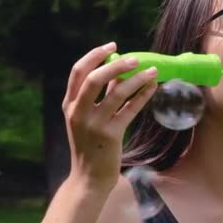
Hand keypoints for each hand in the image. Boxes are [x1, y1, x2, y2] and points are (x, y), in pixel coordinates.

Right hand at [61, 42, 157, 189]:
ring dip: (137, 79)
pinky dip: (143, 96)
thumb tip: (118, 68)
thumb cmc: (91, 143)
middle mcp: (77, 112)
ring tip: (153, 71)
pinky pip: (130, 109)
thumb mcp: (86, 117)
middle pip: (94, 78)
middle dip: (116, 64)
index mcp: (69, 104)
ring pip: (116, 93)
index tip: (112, 45)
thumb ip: (99, 94)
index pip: (78, 71)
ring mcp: (93, 124)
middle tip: (135, 58)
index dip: (95, 55)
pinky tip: (153, 87)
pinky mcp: (110, 135)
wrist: (89, 177)